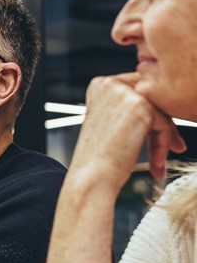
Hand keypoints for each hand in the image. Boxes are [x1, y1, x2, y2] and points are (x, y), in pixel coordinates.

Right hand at [69, 73, 184, 193]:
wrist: (92, 177)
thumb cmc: (99, 157)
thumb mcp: (111, 122)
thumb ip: (130, 107)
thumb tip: (163, 103)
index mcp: (99, 85)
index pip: (139, 89)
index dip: (151, 114)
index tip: (159, 136)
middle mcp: (109, 84)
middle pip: (151, 98)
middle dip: (162, 125)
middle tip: (171, 147)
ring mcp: (123, 93)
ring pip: (160, 110)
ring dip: (163, 138)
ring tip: (158, 161)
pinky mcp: (139, 106)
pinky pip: (164, 122)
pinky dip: (163, 145)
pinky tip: (156, 162)